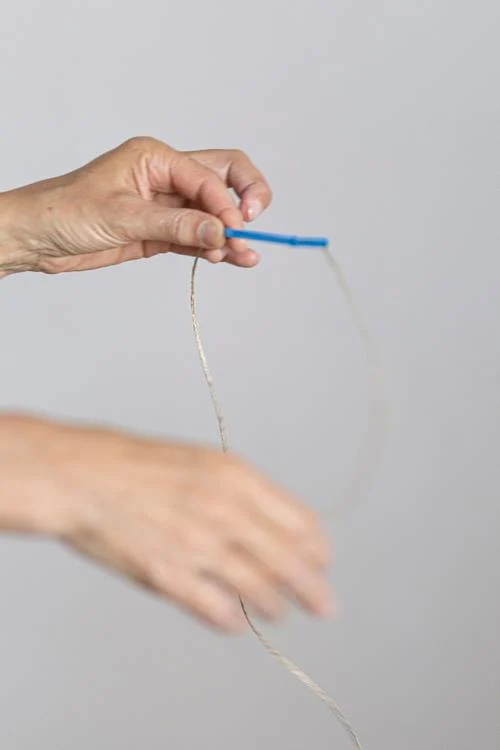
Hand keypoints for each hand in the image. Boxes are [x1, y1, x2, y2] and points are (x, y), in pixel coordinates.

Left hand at [0, 136, 271, 274]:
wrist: (37, 238)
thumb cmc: (65, 211)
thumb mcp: (124, 216)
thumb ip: (176, 224)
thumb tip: (220, 231)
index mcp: (156, 157)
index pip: (208, 176)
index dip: (226, 204)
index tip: (233, 230)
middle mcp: (165, 177)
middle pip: (221, 180)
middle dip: (243, 200)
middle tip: (252, 226)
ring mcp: (164, 206)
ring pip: (211, 215)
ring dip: (230, 234)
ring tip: (247, 256)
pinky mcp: (159, 233)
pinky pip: (195, 238)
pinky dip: (214, 249)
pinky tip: (231, 259)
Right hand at [1, 416, 331, 632]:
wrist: (82, 477)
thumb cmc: (138, 465)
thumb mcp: (202, 461)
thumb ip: (242, 493)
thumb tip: (275, 526)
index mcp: (237, 478)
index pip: (301, 522)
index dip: (316, 548)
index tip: (321, 560)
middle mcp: (226, 512)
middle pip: (289, 563)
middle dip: (312, 589)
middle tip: (324, 605)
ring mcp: (199, 547)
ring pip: (259, 591)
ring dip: (274, 606)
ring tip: (277, 611)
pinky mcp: (169, 577)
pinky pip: (216, 611)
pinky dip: (232, 620)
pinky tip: (235, 621)